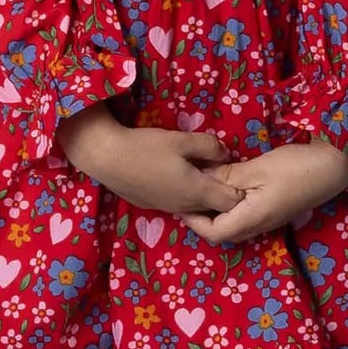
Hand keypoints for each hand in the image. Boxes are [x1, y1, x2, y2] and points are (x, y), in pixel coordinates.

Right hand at [57, 105, 246, 217]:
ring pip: (196, 208)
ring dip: (203, 195)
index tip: (241, 177)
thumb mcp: (182, 140)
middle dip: (223, 194)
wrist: (106, 158)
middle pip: (215, 209)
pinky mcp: (153, 206)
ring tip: (201, 173)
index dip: (240, 191)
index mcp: (197, 191)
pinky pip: (178, 204)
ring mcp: (168, 209)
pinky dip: (185, 194)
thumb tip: (226, 154)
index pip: (232, 202)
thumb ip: (210, 147)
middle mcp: (185, 206)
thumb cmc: (146, 148)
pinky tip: (175, 176)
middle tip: (224, 173)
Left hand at [178, 139, 347, 243]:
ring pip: (233, 225)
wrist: (334, 166)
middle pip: (222, 232)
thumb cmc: (295, 167)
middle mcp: (259, 226)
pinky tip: (227, 187)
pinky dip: (230, 206)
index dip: (194, 221)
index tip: (182, 202)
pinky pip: (244, 216)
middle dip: (202, 217)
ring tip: (204, 190)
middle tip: (189, 194)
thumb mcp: (256, 169)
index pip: (213, 233)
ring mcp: (268, 220)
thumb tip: (199, 181)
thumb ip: (226, 178)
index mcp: (252, 219)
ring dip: (216, 212)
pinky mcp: (274, 212)